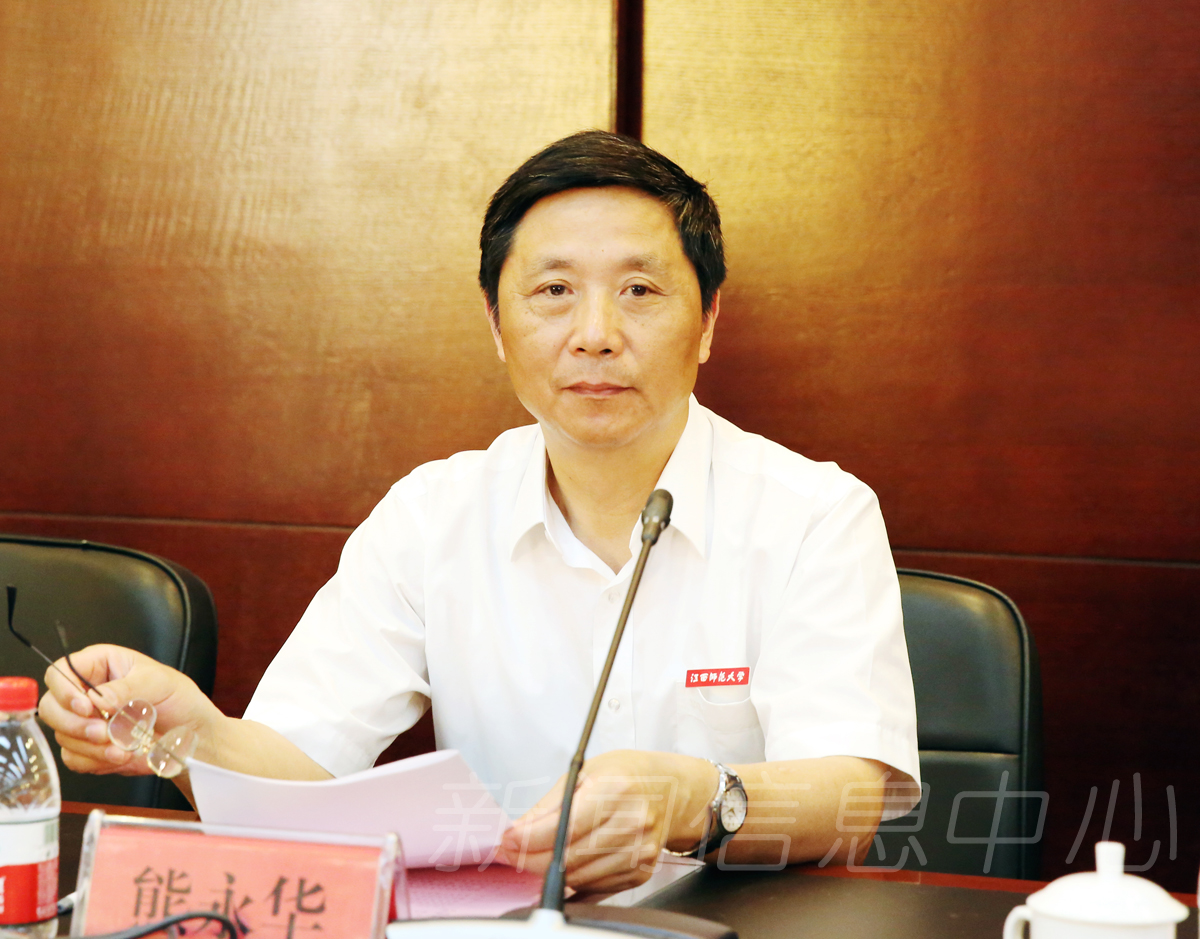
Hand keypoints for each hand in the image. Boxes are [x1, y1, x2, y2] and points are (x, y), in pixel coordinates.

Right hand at [38, 644, 221, 776]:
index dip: (65, 689)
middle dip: (75, 724)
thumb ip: (127, 688)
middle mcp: (86, 692)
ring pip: (62, 736)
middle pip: (51, 707)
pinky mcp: (88, 748)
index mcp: (100, 665)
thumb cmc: (177, 698)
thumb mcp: (159, 682)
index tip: (86, 706)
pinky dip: (95, 761)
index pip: (61, 671)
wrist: (189, 734)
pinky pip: (74, 758)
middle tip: (103, 732)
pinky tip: (120, 756)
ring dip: (90, 746)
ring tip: (123, 747)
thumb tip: (97, 698)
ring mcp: (84, 721)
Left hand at [495, 750, 715, 893]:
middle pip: (569, 855)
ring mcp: (640, 850)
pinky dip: (575, 880)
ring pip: (580, 876)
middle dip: (531, 858)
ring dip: (550, 871)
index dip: (528, 838)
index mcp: (617, 789)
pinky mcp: (641, 870)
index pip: (563, 826)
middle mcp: (633, 821)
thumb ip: (550, 804)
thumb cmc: (626, 775)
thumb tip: (519, 830)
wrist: (670, 789)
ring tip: (534, 857)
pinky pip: (597, 886)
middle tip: (511, 851)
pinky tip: (565, 865)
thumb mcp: (584, 772)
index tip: (507, 841)